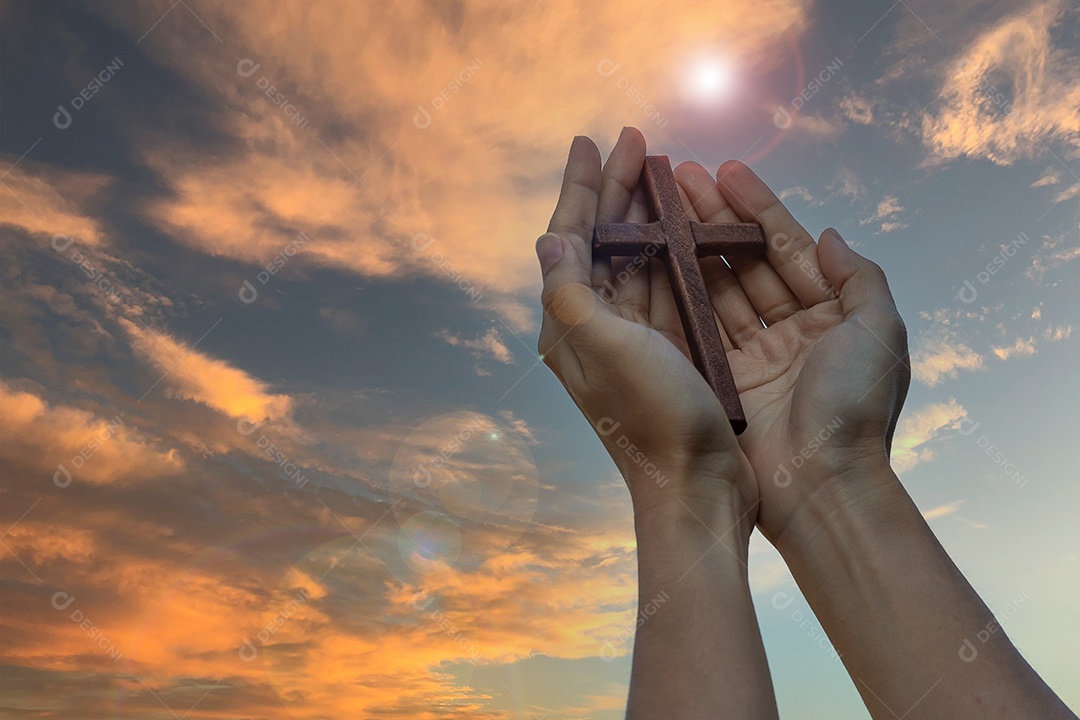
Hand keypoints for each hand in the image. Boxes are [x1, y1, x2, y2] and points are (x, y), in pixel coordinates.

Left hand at [536, 129, 756, 538]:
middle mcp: (594, 327)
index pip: (569, 238)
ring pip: (635, 257)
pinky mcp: (667, 350)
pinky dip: (672, 249)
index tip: (591, 141)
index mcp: (569, 325)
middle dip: (615, 190)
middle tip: (635, 138)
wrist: (696, 487)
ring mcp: (632, 338)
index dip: (580, 187)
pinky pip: (664, 283)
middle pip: (602, 240)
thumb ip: (571, 293)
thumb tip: (547, 237)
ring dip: (645, 212)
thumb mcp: (605, 350)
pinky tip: (686, 227)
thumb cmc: (653, 421)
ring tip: (660, 170)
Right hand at [666, 160, 910, 545]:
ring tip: (659, 203)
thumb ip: (859, 277)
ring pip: (714, 287)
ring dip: (688, 244)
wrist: (820, 487)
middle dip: (713, 216)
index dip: (757, 206)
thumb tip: (829, 234)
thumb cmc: (857, 409)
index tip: (726, 169)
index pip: (786, 247)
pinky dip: (675, 292)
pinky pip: (695, 327)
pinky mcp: (718, 381)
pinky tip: (653, 257)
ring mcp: (749, 356)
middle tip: (678, 175)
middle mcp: (786, 331)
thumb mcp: (880, 332)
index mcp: (829, 317)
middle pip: (743, 260)